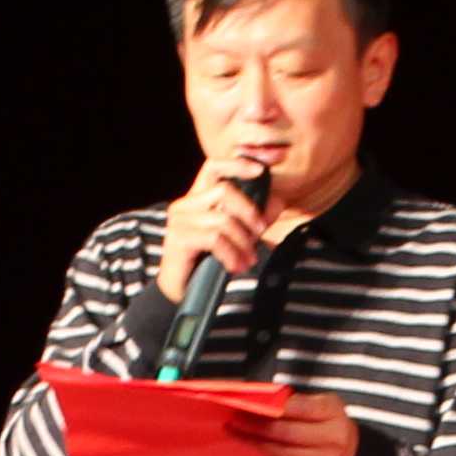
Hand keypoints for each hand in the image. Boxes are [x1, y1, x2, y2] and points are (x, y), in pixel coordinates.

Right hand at [152, 157, 269, 303]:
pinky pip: (214, 239)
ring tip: (249, 260)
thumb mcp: (238, 236)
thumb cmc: (209, 261)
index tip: (261, 169)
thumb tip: (277, 202)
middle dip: (249, 211)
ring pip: (223, 219)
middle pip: (224, 190)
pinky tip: (235, 266)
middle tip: (260, 233)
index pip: (214, 166)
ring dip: (243, 242)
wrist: (183, 292)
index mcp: (198, 198)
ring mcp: (179, 220)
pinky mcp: (178, 239)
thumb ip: (255, 218)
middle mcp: (186, 204)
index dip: (237, 163)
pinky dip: (231, 254)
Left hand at [239, 389, 366, 455]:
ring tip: (234, 429)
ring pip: (278, 450)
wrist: (349, 455)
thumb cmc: (328, 422)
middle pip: (286, 432)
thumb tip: (261, 401)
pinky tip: (247, 441)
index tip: (251, 401)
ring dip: (252, 439)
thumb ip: (299, 402)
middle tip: (235, 417)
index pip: (300, 408)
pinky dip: (260, 450)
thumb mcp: (323, 405)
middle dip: (257, 425)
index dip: (274, 406)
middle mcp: (330, 438)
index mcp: (332, 413)